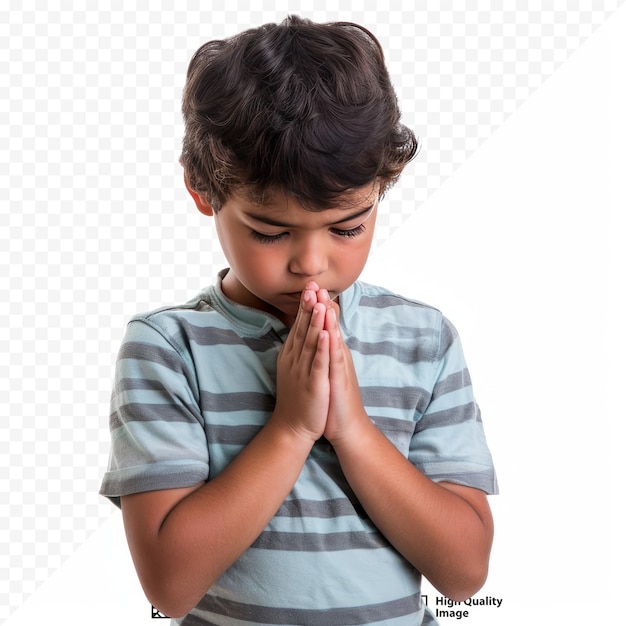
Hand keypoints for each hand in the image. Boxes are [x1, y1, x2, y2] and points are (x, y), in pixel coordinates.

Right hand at [271, 283, 329, 442]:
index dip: (304, 307)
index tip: (309, 287)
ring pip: (310, 343)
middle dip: (308, 307)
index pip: (299, 326)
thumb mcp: (294, 369)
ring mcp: (304, 372)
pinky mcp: (314, 385)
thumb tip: (299, 333)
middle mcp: (295, 360)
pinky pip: (318, 364)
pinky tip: (327, 335)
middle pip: (303, 329)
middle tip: (311, 285)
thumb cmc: (296, 398)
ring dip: (315, 323)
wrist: (293, 428)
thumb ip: (298, 350)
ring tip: (319, 303)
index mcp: (292, 356)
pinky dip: (323, 349)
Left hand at [323, 302, 369, 446]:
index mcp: (332, 353)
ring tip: (323, 299)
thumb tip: (321, 339)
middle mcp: (337, 356)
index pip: (324, 325)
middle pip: (330, 326)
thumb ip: (325, 354)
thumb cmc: (334, 400)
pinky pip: (334, 360)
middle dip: (322, 305)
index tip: (309, 288)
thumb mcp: (328, 371)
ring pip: (334, 338)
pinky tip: (329, 332)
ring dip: (328, 318)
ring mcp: (339, 367)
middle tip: (315, 283)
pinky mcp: (339, 380)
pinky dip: (331, 345)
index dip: (317, 307)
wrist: (347, 427)